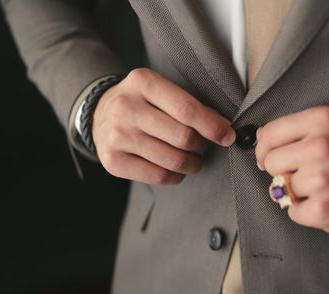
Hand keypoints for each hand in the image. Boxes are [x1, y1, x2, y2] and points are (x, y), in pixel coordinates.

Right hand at [92, 68, 235, 184]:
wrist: (100, 114)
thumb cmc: (143, 103)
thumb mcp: (162, 91)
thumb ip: (191, 105)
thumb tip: (225, 127)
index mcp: (142, 82)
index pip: (187, 109)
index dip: (213, 126)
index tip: (228, 136)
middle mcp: (126, 107)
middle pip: (183, 137)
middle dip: (201, 146)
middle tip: (201, 146)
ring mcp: (117, 135)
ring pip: (173, 160)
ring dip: (191, 164)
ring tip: (192, 159)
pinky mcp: (113, 160)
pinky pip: (159, 177)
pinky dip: (176, 176)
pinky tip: (175, 170)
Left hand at [255, 106, 328, 238]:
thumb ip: (301, 131)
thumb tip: (263, 140)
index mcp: (321, 121)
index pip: (269, 133)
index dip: (266, 149)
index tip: (271, 157)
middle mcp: (319, 146)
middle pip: (271, 162)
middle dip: (283, 171)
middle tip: (306, 174)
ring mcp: (320, 179)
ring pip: (281, 188)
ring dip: (298, 192)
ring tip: (325, 188)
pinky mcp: (322, 209)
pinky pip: (292, 211)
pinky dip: (306, 212)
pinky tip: (327, 203)